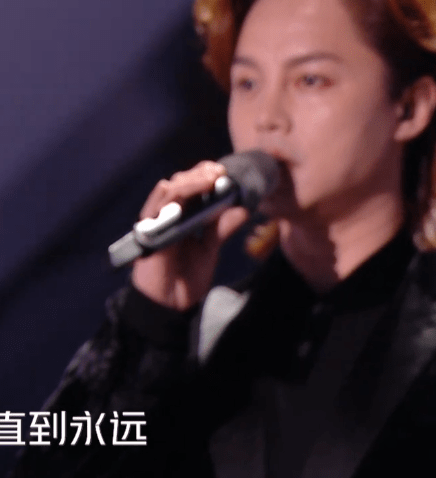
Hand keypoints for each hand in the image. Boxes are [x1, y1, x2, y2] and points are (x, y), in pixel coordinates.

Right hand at [131, 161, 250, 309]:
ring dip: (190, 181)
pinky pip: (156, 208)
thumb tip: (244, 209)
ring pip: (168, 190)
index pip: (191, 188)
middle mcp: (167, 216)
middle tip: (219, 171)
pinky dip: (173, 197)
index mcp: (181, 217)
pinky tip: (189, 190)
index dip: (204, 176)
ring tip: (210, 178)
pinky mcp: (149, 233)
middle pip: (179, 184)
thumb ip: (222, 228)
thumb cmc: (187, 278)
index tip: (224, 171)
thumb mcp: (210, 249)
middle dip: (199, 174)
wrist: (170, 306)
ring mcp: (156, 223)